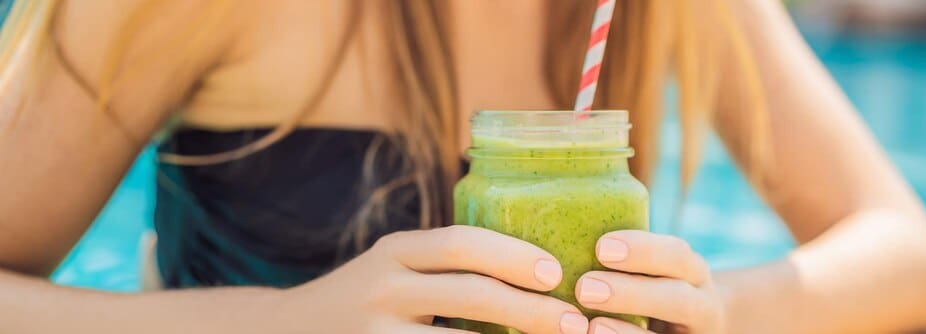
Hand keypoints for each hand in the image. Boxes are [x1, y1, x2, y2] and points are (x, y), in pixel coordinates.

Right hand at [285, 225, 589, 332]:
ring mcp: (375, 333)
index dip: (512, 255)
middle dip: (529, 308)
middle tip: (573, 322)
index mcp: (395, 251)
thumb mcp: (395, 267)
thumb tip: (540, 269)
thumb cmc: (366, 299)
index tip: (555, 272)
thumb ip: (445, 266)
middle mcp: (382, 286)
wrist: (288, 332)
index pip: (460, 243)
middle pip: (469, 293)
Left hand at [575, 230, 723, 333]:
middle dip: (631, 293)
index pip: (676, 254)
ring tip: (592, 328)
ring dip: (627, 333)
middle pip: (676, 299)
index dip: (642, 250)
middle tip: (584, 288)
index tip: (601, 247)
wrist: (689, 328)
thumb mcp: (652, 268)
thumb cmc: (652, 286)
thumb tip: (559, 223)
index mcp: (692, 271)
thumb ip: (621, 255)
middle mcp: (701, 304)